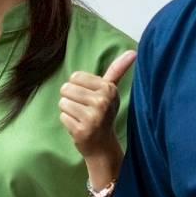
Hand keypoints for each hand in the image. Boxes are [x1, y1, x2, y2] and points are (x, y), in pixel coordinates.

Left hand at [58, 50, 134, 171]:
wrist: (103, 144)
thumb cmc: (103, 112)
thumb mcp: (111, 90)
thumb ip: (118, 70)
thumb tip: (133, 51)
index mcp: (108, 89)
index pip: (75, 77)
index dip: (77, 87)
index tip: (89, 97)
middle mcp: (102, 102)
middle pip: (66, 88)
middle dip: (71, 98)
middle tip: (84, 109)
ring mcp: (93, 117)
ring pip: (63, 102)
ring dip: (68, 111)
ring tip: (81, 117)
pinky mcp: (82, 130)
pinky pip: (62, 117)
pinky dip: (67, 122)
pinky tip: (79, 126)